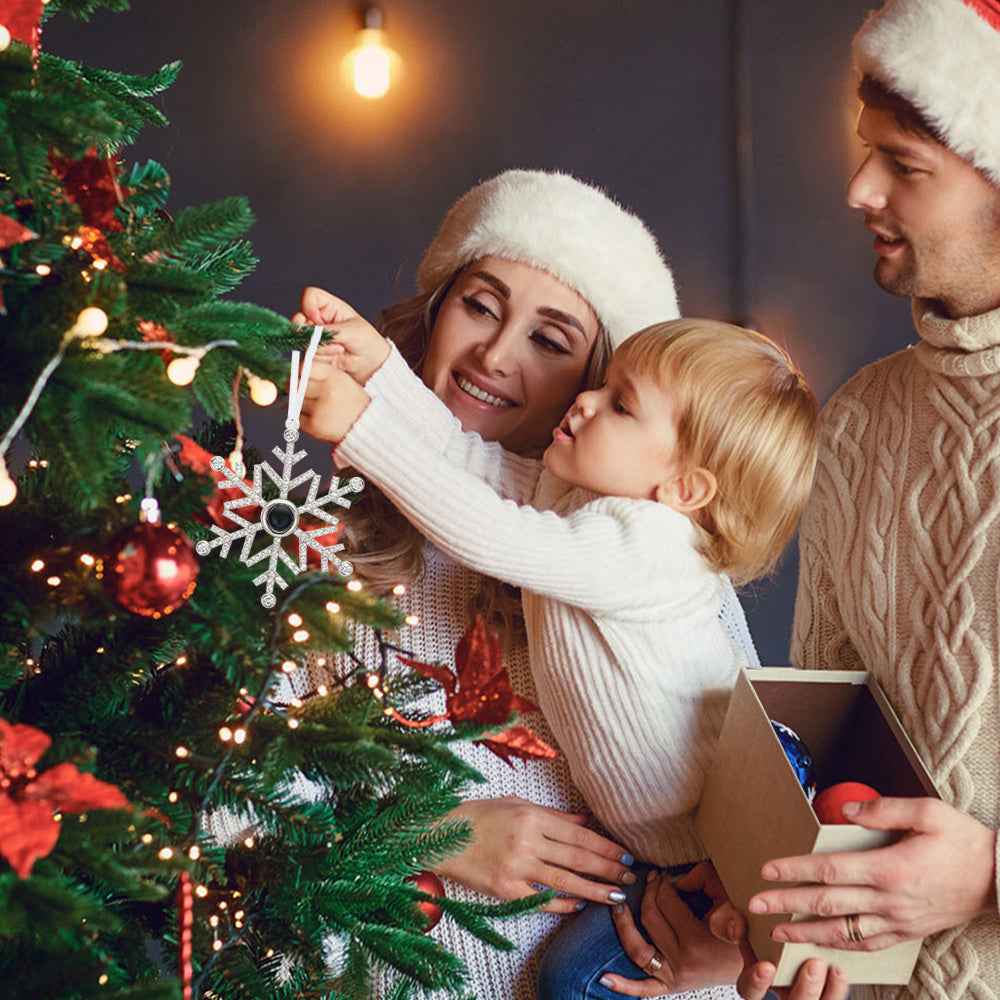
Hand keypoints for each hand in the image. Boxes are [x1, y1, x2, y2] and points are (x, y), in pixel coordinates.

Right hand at [292, 286, 389, 384]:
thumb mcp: (351, 331)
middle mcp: (318, 320)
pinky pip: (306, 356)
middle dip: (313, 332)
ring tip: (340, 350)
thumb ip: (326, 331)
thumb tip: (304, 333)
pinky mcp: (313, 354)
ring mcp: (313, 338)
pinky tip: (335, 358)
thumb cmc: (367, 342)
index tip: (318, 319)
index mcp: (329, 307)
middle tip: (330, 339)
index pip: (309, 296)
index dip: (309, 306)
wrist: (372, 366)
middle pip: (299, 319)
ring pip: (302, 340)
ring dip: (321, 347)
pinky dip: (320, 358)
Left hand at [299, 360, 369, 443]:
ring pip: (297, 402)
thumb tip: (296, 373)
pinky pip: (299, 418)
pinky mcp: (315, 426)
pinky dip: (305, 419)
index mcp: (335, 377)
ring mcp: (320, 409)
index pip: (307, 368)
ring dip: (302, 405)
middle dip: (299, 389)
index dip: (301, 372)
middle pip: (298, 385)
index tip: (300, 377)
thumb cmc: (354, 404)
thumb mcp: (343, 381)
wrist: (368, 426)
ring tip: (319, 408)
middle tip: (306, 394)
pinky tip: (319, 419)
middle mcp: (327, 391)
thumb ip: (322, 374)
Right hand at [434, 796, 636, 913]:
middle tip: (630, 877)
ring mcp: (516, 867)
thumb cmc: (477, 816)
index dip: (605, 846)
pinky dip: (560, 904)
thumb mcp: (515, 803)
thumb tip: (584, 821)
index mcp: (531, 815)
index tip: (624, 854)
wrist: (438, 836)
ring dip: (594, 890)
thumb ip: (552, 815)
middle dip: (608, 869)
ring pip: (564, 881)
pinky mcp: (505, 889)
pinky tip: (577, 906)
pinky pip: (540, 899)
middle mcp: (527, 841)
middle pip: (577, 858)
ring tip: (615, 896)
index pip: (578, 834)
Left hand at [600, 863, 742, 995]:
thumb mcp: (729, 898)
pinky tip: (605, 978)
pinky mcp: (672, 987)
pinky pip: (644, 989)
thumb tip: (675, 878)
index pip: (667, 902)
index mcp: (697, 940)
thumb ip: (703, 880)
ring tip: (617, 906)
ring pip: (638, 950)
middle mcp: (682, 961)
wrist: (753, 966)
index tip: (665, 875)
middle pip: (650, 919)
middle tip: (652, 881)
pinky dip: (624, 985)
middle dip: (648, 894)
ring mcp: (675, 977)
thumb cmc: (743, 929)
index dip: (664, 884)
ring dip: (624, 926)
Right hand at [709, 899, 848, 999]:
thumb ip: (729, 921)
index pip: (750, 990)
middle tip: (814, 965)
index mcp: (753, 980)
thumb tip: (737, 926)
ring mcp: (801, 994)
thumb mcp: (734, 918)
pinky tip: (842, 971)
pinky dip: (838, 989)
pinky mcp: (821, 992)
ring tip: (835, 970)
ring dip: (829, 994)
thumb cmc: (752, 923)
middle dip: (805, 989)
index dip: (758, 983)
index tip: (766, 966)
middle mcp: (778, 993)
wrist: (771, 926)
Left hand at [747, 797, 997, 950]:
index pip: (829, 870)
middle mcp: (889, 900)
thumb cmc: (964, 842)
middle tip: (755, 903)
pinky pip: (866, 944)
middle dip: (787, 904)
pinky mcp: (907, 933)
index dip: (795, 870)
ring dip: (806, 932)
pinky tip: (819, 944)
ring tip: (777, 932)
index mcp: (889, 868)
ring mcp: (897, 921)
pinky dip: (839, 946)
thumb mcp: (928, 812)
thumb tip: (848, 808)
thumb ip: (884, 809)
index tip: (767, 870)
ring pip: (842, 932)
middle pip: (826, 904)